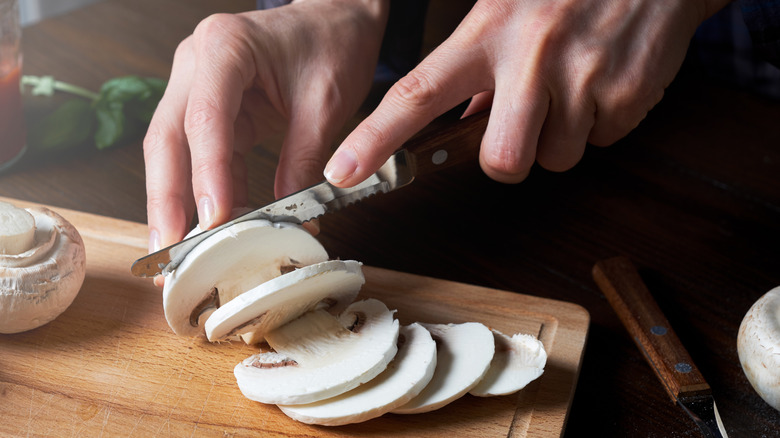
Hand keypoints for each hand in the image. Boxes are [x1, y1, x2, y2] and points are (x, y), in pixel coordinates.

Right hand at [143, 0, 387, 260]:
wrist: (336, 14)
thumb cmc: (332, 41)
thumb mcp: (327, 101)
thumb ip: (304, 157)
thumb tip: (291, 220)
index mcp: (226, 48)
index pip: (206, 118)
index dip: (206, 174)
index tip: (213, 220)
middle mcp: (198, 63)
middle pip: (168, 138)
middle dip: (166, 199)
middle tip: (168, 251)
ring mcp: (197, 85)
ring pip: (173, 151)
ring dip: (175, 203)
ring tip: (177, 253)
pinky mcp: (211, 107)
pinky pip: (200, 155)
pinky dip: (204, 192)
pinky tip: (208, 229)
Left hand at [324, 0, 730, 185]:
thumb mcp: (506, 8)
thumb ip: (475, 64)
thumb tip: (462, 124)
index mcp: (485, 32)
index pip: (416, 94)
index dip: (375, 139)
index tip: (343, 173)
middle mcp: (529, 56)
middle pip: (501, 160)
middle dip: (508, 157)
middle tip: (523, 123)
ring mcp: (582, 77)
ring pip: (556, 158)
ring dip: (560, 135)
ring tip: (572, 84)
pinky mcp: (626, 94)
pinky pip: (601, 141)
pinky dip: (600, 121)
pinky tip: (603, 79)